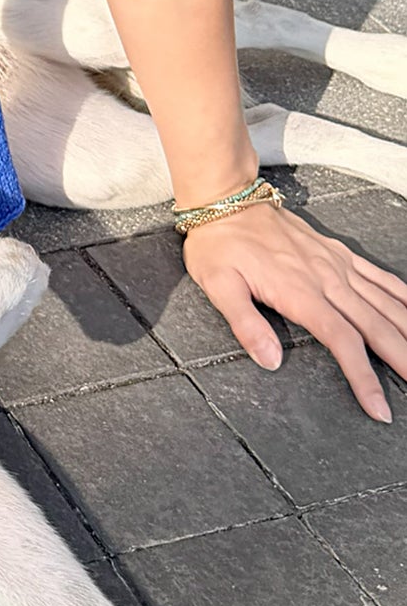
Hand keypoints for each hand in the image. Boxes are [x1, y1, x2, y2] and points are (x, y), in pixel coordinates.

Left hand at [183, 198, 406, 421]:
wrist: (226, 198)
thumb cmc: (219, 243)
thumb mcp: (218, 285)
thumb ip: (245, 324)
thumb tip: (270, 360)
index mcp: (300, 292)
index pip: (343, 341)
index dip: (364, 376)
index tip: (378, 407)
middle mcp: (327, 279)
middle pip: (376, 326)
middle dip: (402, 361)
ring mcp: (337, 265)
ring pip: (385, 303)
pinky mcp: (339, 253)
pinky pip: (380, 276)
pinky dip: (403, 296)